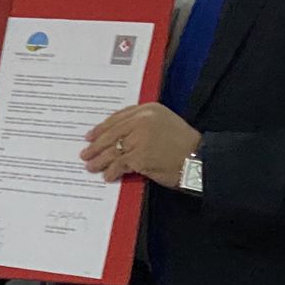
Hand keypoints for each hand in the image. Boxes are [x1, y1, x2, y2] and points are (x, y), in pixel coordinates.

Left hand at [81, 104, 201, 187]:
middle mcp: (142, 120)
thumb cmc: (183, 144)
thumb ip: (142, 124)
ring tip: (91, 166)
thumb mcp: (163, 123)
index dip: (102, 128)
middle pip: (112, 133)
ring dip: (100, 160)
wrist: (199, 159)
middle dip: (96, 145)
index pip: (118, 117)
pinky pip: (120, 164)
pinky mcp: (140, 156)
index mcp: (148, 109)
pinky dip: (112, 171)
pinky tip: (108, 176)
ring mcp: (140, 138)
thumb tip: (118, 137)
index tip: (90, 136)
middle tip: (85, 153)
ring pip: (113, 149)